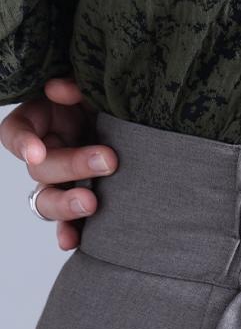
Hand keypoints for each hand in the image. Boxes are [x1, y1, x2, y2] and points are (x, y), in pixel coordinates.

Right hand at [0, 78, 117, 249]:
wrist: (137, 121)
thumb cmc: (109, 98)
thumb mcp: (95, 87)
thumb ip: (77, 86)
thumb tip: (61, 90)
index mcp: (42, 121)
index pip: (16, 132)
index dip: (23, 143)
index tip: (36, 152)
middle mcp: (48, 152)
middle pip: (41, 170)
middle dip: (72, 167)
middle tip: (108, 161)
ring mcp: (64, 180)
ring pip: (48, 200)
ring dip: (67, 204)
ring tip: (92, 203)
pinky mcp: (83, 196)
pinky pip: (71, 221)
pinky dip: (70, 232)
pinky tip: (73, 242)